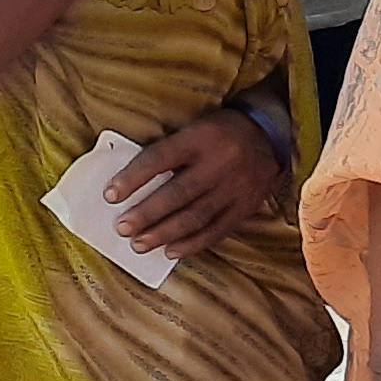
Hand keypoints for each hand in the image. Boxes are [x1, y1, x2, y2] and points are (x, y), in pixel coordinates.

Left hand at [106, 106, 288, 260]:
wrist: (269, 134)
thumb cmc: (218, 131)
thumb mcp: (193, 128)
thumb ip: (168, 151)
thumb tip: (130, 183)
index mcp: (199, 138)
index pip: (159, 158)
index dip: (133, 178)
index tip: (110, 195)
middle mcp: (218, 164)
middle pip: (177, 194)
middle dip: (146, 214)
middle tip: (122, 228)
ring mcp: (234, 188)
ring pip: (195, 216)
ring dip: (164, 234)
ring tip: (139, 244)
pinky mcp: (245, 207)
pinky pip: (216, 230)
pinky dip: (192, 244)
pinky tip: (171, 251)